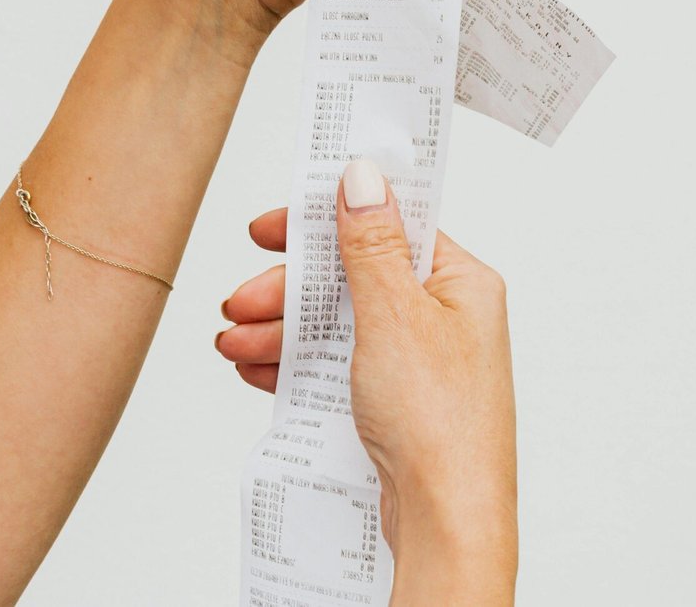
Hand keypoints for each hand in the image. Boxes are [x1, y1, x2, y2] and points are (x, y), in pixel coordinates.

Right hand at [218, 159, 516, 605]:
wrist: (446, 519)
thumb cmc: (440, 421)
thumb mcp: (393, 313)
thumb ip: (370, 244)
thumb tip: (363, 177)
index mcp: (461, 281)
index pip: (389, 225)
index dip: (328, 219)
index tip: (274, 224)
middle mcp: (445, 316)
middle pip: (353, 277)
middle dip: (290, 288)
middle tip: (242, 299)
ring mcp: (420, 362)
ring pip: (339, 325)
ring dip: (283, 329)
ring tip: (234, 342)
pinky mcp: (397, 402)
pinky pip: (338, 367)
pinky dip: (297, 365)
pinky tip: (258, 369)